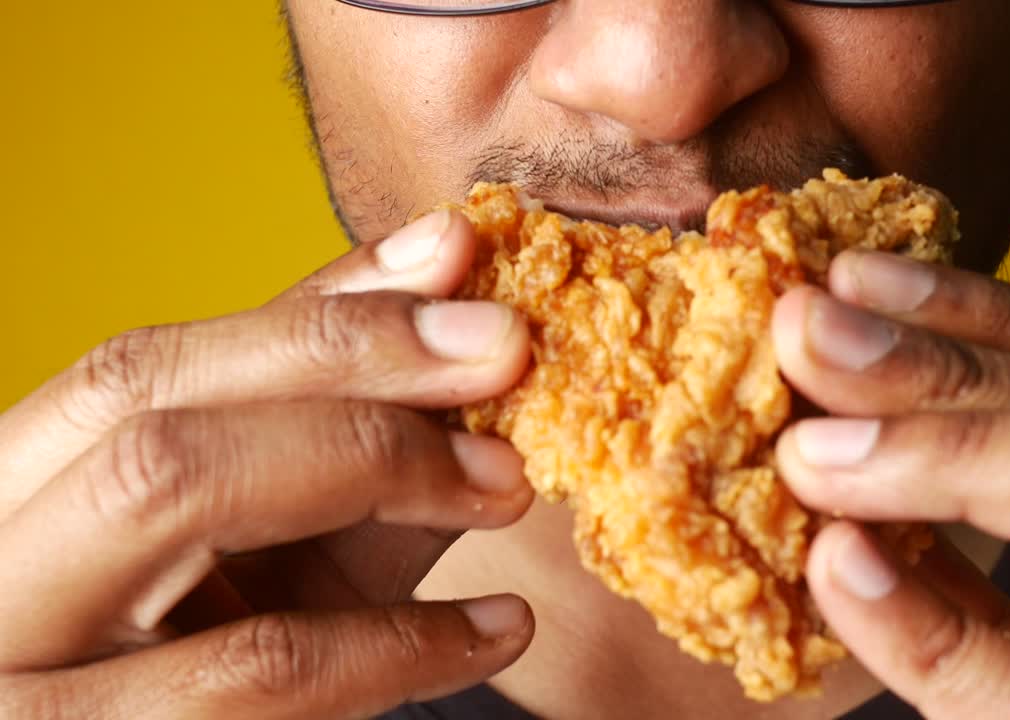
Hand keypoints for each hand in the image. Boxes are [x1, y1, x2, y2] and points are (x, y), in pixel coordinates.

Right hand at [0, 210, 536, 718]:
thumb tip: (467, 322)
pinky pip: (254, 673)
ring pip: (178, 492)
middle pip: (153, 406)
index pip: (145, 367)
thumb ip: (335, 453)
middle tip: (506, 350)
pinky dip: (398, 640)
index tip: (457, 253)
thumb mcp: (267, 560)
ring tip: (512, 481)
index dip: (313, 309)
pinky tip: (501, 623)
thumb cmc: (216, 670)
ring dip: (381, 466)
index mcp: (16, 497)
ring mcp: (18, 674)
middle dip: (346, 361)